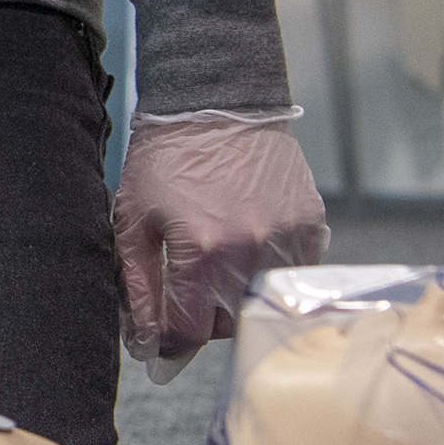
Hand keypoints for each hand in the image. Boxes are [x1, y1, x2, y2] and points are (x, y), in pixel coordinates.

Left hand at [112, 110, 328, 381]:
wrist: (217, 102)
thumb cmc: (165, 157)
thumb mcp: (133, 218)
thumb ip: (137, 283)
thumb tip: (143, 340)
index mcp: (200, 251)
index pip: (187, 332)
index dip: (167, 342)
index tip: (159, 339)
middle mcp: (248, 251)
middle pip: (225, 324)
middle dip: (200, 315)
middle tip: (186, 283)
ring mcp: (285, 240)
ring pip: (259, 303)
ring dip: (235, 294)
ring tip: (217, 258)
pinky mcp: (310, 226)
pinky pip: (292, 274)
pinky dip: (269, 270)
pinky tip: (248, 241)